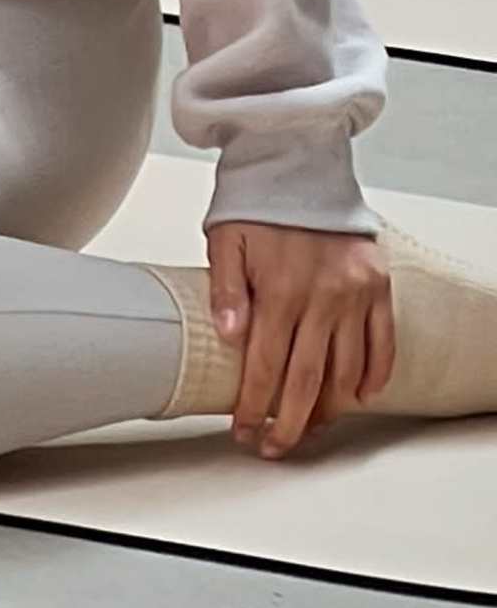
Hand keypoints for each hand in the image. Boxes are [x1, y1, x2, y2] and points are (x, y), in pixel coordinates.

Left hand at [206, 218, 396, 456]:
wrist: (298, 160)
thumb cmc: (257, 202)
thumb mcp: (224, 239)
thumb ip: (226, 290)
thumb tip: (231, 336)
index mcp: (279, 289)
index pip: (264, 366)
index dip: (254, 406)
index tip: (244, 431)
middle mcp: (322, 297)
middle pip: (307, 380)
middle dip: (288, 422)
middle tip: (274, 447)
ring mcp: (355, 294)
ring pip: (347, 370)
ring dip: (328, 408)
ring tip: (308, 428)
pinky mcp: (378, 286)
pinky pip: (383, 343)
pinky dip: (374, 375)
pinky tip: (357, 397)